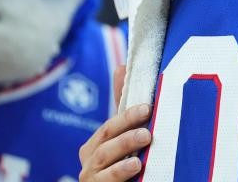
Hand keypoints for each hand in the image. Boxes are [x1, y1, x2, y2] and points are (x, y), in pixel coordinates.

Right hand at [78, 65, 150, 181]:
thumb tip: (122, 66)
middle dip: (126, 128)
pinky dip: (120, 172)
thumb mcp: (122, 136)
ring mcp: (92, 177)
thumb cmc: (119, 164)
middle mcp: (89, 161)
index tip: (148, 106)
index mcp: (95, 145)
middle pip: (106, 139)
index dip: (127, 115)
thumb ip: (122, 107)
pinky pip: (106, 180)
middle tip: (148, 121)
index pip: (110, 125)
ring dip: (125, 147)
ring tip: (145, 138)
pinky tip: (137, 166)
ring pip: (104, 159)